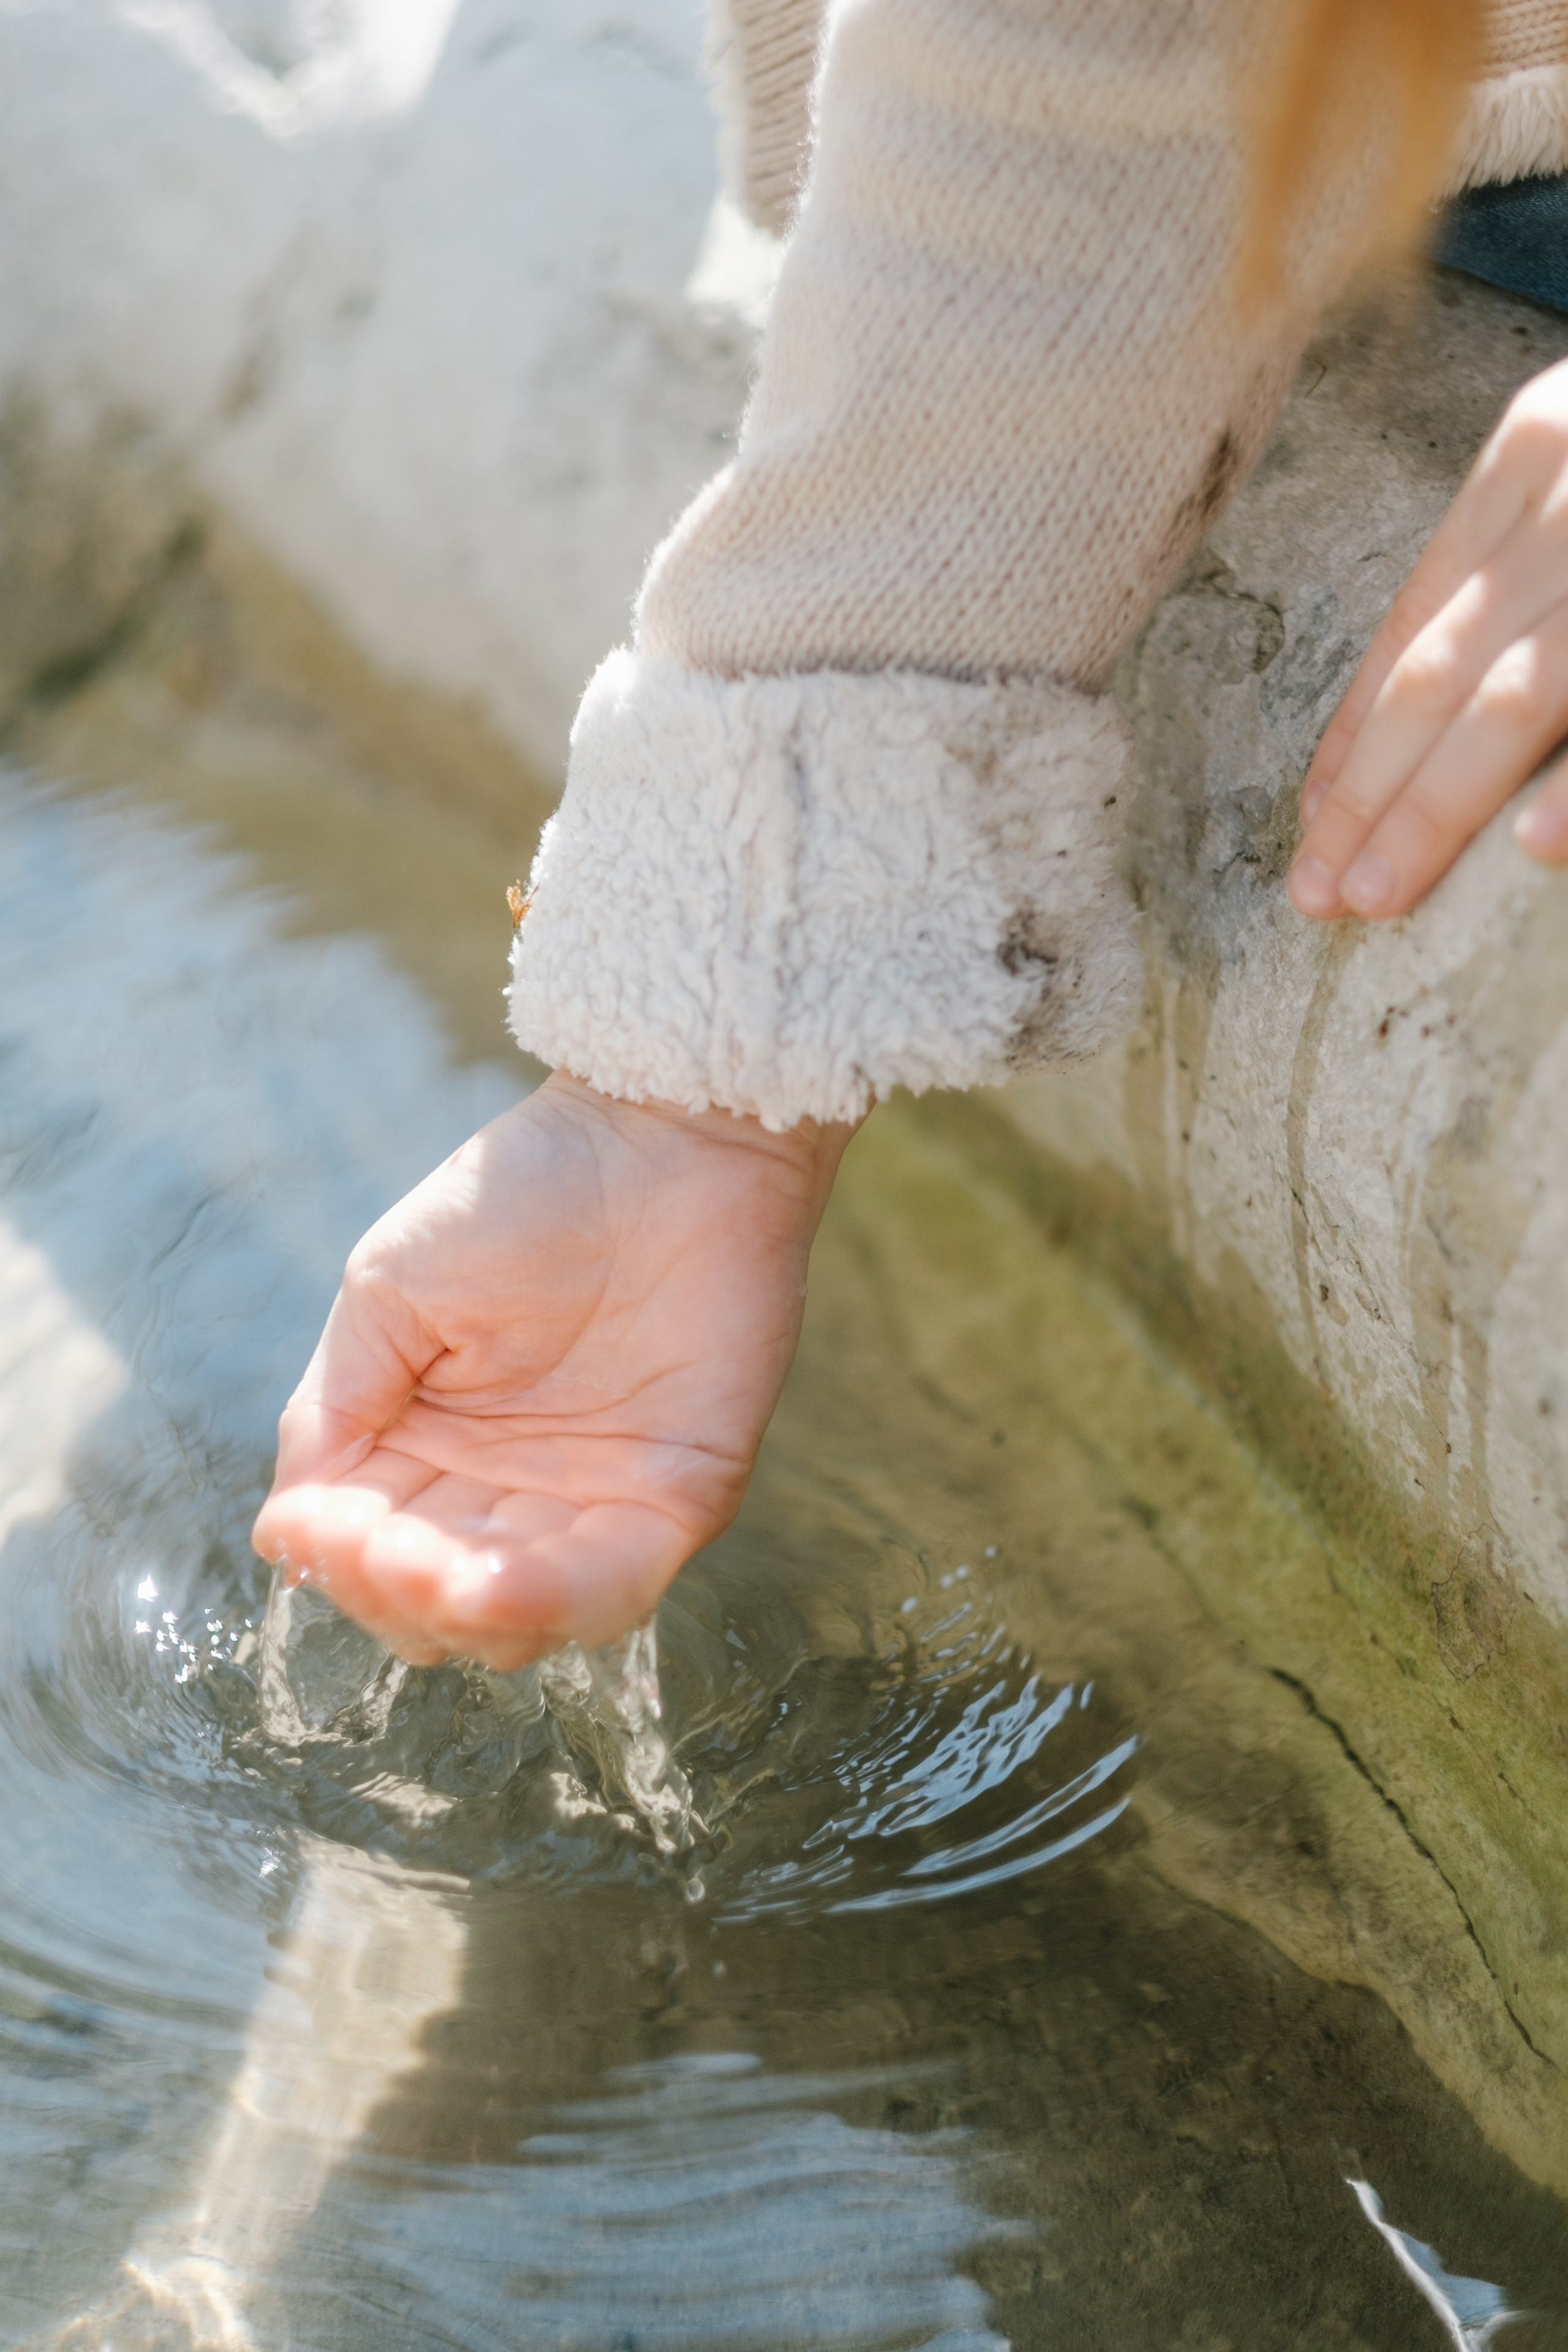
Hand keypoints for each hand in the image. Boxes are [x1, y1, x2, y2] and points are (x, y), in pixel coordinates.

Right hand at [251, 1073, 853, 1668]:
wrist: (660, 1134)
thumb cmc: (517, 1194)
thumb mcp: (387, 1294)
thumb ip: (333, 1411)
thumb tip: (287, 1532)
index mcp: (429, 1448)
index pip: (368, 1551)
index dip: (336, 1558)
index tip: (313, 1525)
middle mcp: (510, 1492)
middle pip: (437, 1606)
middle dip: (395, 1593)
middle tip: (376, 1548)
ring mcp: (594, 1501)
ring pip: (519, 1619)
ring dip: (465, 1612)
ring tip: (432, 1573)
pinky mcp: (678, 1497)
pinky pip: (615, 1586)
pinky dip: (553, 1598)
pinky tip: (495, 1580)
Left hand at [1289, 354, 1567, 921]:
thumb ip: (1514, 557)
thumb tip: (1402, 705)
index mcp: (1536, 446)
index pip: (1413, 616)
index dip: (1351, 732)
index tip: (1309, 821)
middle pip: (1445, 666)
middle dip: (1373, 791)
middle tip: (1318, 895)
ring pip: (1527, 691)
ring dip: (1443, 802)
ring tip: (1378, 893)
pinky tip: (1539, 847)